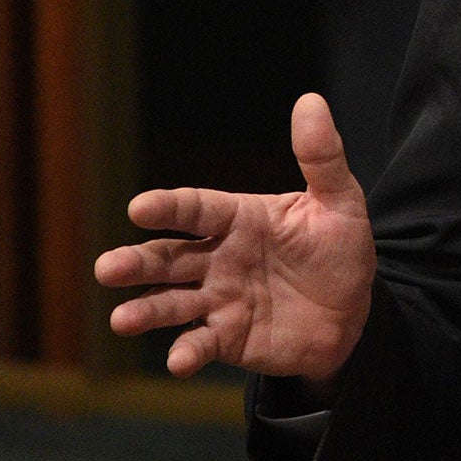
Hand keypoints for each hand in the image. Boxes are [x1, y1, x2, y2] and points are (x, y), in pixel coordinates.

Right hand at [96, 94, 376, 384]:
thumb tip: (311, 100)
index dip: (169, 207)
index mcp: (238, 218)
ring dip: (144, 310)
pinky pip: (199, 343)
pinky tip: (177, 360)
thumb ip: (321, 158)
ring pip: (169, 302)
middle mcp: (216, 257)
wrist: (354, 313)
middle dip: (136, 263)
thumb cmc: (340, 250)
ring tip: (120, 319)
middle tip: (106, 269)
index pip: (196, 208)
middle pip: (167, 257)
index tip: (140, 207)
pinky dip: (185, 352)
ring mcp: (216, 298)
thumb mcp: (339, 203)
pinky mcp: (225, 336)